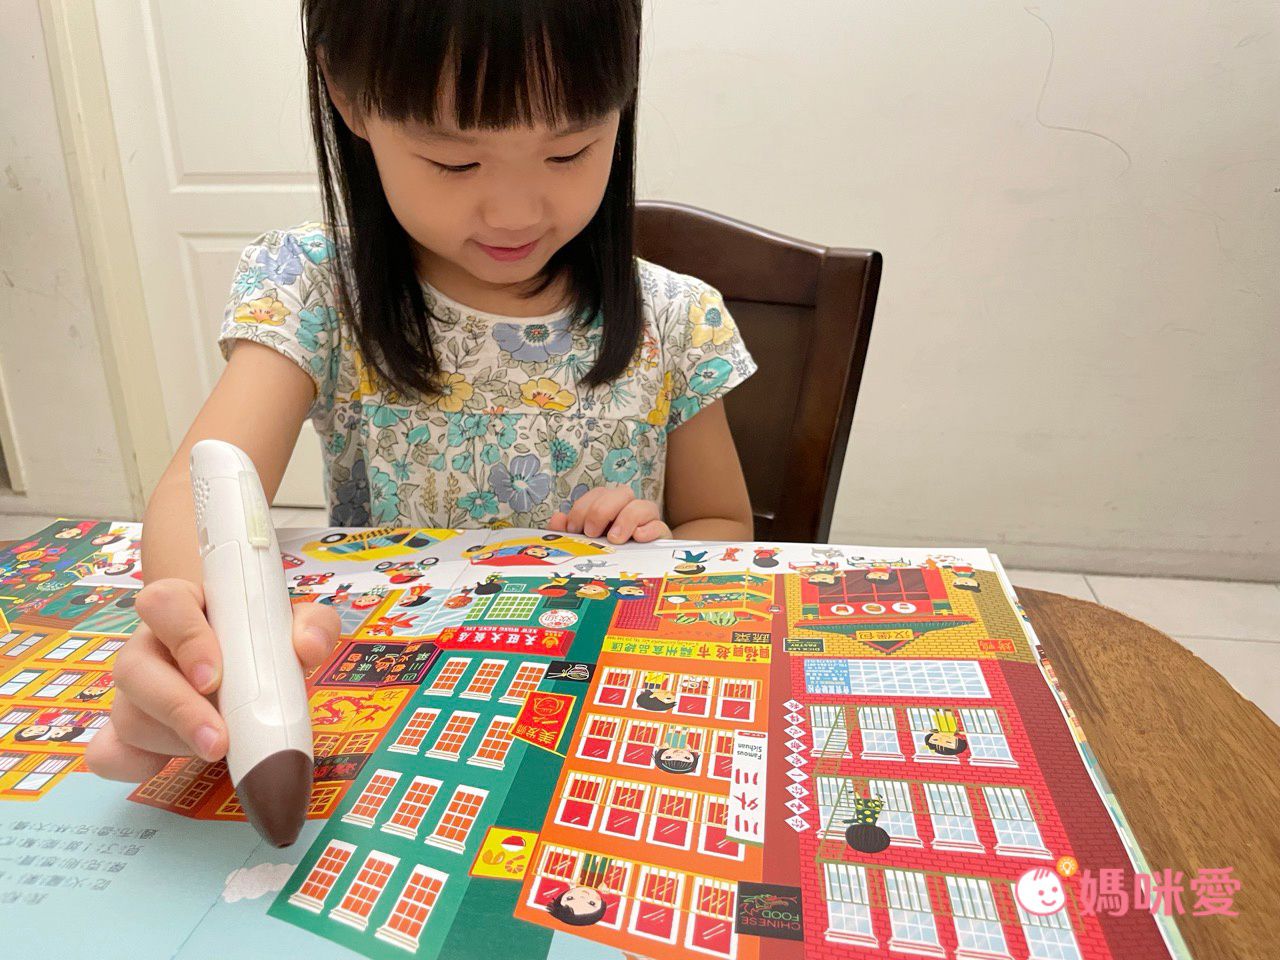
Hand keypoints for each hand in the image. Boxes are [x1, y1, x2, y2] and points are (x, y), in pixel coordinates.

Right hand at [86, 577, 339, 781]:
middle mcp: (150, 644)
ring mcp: (134, 690)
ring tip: (218, 750)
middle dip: (177, 709)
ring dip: (172, 740)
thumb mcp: (295, 624)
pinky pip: (107, 752)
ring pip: (127, 714)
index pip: (164, 603)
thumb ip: (313, 625)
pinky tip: (163, 767)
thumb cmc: (262, 640)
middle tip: (219, 741)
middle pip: (133, 667)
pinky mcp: (127, 732)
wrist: (245, 666)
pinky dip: (131, 765)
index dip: (184, 638)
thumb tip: (308, 648)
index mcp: (185, 605)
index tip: (215, 677)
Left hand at [548, 487, 671, 543]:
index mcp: (610, 508)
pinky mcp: (661, 536)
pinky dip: (649, 529)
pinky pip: (660, 525)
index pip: (598, 494)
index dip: (584, 507)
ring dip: (626, 519)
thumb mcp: (585, 544)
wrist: (640, 571)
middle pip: (622, 492)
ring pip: (643, 505)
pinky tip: (638, 538)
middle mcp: (630, 509)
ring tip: (614, 539)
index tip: (575, 528)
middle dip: (602, 510)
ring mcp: (648, 522)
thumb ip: (569, 532)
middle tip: (591, 533)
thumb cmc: (609, 555)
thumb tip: (557, 518)